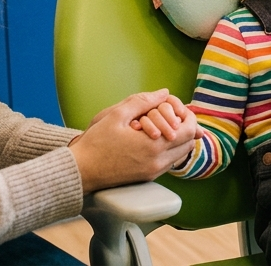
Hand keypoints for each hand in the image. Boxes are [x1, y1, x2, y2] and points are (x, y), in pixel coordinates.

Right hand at [69, 89, 196, 193]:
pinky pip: (168, 162)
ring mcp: (153, 172)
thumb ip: (143, 101)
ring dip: (178, 140)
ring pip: (180, 154)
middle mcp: (158, 162)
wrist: (81, 171)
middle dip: (186, 128)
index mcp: (153, 145)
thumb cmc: (96, 142)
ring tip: (165, 126)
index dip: (189, 117)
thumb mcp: (117, 115)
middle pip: (188, 144)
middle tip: (175, 116)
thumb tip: (164, 93)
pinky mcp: (148, 178)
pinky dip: (169, 150)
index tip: (181, 109)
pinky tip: (156, 139)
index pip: (188, 131)